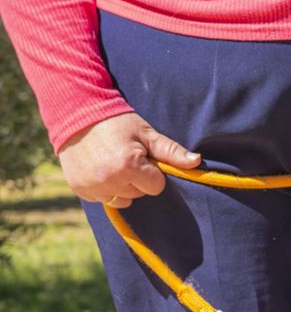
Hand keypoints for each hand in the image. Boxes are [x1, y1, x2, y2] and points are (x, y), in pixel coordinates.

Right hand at [57, 112, 200, 207]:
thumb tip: (197, 162)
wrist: (74, 111)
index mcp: (128, 165)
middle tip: (123, 155)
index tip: (141, 156)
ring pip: (123, 200)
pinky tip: (99, 168)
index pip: (156, 187)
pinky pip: (104, 199)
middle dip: (137, 178)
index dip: (152, 172)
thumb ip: (171, 151)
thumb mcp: (146, 133)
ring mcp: (93, 186)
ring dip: (122, 186)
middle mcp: (109, 179)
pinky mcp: (80, 190)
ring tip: (111, 162)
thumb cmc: (116, 122)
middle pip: (139, 194)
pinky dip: (105, 188)